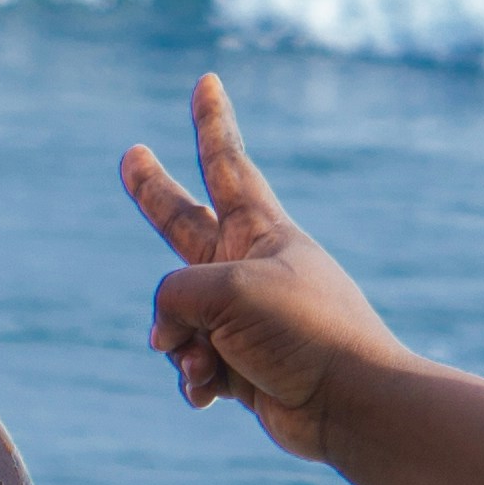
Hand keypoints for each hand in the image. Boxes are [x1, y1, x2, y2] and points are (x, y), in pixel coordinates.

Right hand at [119, 74, 412, 464]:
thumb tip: (166, 336)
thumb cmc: (302, 330)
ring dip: (181, 346)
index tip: (208, 82)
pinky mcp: (243, 365)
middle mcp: (248, 267)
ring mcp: (244, 317)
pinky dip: (196, 382)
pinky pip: (194, 366)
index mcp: (260, 231)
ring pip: (177, 318)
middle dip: (154, 194)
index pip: (227, 162)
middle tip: (132, 156)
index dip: (211, 123)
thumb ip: (174, 295)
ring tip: (205, 363)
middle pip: (184, 222)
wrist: (351, 403)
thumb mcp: (225, 290)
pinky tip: (210, 394)